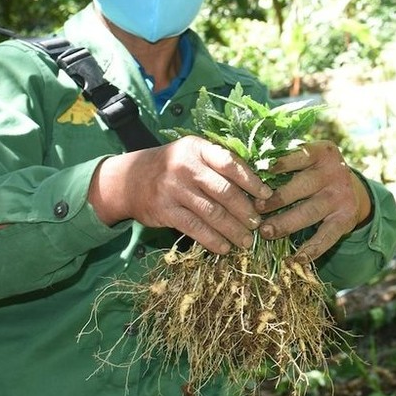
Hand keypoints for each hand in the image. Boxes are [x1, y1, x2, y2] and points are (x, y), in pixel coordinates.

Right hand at [89, 135, 272, 253]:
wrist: (128, 179)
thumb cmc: (171, 166)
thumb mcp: (192, 154)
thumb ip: (218, 164)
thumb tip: (255, 186)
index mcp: (198, 149)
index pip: (230, 164)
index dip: (252, 181)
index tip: (267, 196)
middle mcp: (186, 166)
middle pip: (224, 191)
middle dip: (245, 211)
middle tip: (258, 225)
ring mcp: (174, 189)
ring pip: (212, 212)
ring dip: (233, 229)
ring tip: (246, 241)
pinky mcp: (165, 210)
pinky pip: (195, 228)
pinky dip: (212, 240)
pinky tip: (224, 247)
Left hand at [255, 141, 371, 263]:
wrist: (351, 188)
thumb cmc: (315, 171)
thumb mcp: (307, 159)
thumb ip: (285, 161)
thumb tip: (248, 173)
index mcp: (323, 152)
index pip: (299, 156)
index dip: (279, 165)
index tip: (258, 173)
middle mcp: (335, 172)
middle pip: (303, 186)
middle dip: (277, 199)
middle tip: (256, 209)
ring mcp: (342, 196)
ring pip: (310, 212)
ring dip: (286, 223)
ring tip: (266, 232)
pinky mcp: (346, 218)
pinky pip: (327, 236)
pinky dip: (312, 249)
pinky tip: (296, 259)